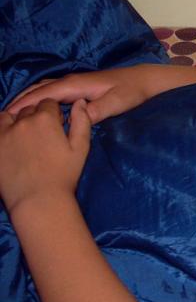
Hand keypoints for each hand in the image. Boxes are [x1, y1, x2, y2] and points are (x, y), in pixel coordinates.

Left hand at [0, 99, 90, 214]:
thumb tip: (80, 101)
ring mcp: (4, 133)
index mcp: (46, 119)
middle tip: (41, 134)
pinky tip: (10, 142)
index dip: (54, 113)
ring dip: (15, 120)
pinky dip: (2, 131)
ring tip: (22, 135)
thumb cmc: (64, 174)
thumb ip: (81, 121)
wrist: (38, 200)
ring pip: (8, 116)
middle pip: (29, 109)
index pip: (48, 103)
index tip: (57, 126)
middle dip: (36, 117)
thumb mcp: (81, 147)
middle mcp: (23, 121)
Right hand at [6, 67, 150, 123]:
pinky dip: (38, 97)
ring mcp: (74, 83)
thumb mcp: (115, 103)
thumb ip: (96, 111)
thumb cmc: (131, 92)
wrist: (143, 81)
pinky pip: (51, 91)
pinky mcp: (78, 87)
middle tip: (3, 118)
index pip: (43, 95)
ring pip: (43, 88)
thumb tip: (76, 119)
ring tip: (12, 114)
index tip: (7, 116)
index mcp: (76, 85)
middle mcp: (71, 81)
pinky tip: (34, 108)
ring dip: (27, 99)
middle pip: (38, 90)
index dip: (24, 104)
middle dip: (19, 102)